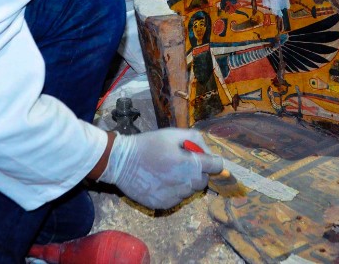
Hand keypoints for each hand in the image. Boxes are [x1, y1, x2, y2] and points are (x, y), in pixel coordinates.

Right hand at [97, 128, 222, 208]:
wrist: (121, 162)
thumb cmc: (148, 144)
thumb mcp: (173, 134)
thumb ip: (197, 140)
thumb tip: (209, 153)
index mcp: (190, 164)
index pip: (217, 166)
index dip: (212, 161)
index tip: (205, 159)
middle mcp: (185, 183)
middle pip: (204, 180)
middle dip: (198, 172)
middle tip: (182, 164)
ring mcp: (175, 196)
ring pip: (191, 191)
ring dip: (186, 182)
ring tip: (169, 172)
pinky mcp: (164, 205)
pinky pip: (178, 198)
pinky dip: (174, 191)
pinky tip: (161, 181)